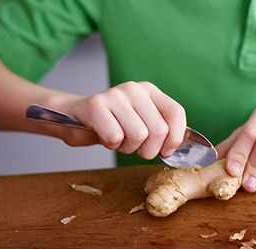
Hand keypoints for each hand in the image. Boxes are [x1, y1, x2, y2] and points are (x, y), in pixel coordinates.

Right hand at [51, 81, 185, 158]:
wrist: (75, 117)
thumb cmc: (114, 125)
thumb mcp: (142, 123)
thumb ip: (161, 130)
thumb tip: (180, 148)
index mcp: (150, 91)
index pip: (176, 113)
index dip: (175, 138)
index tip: (166, 151)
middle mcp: (134, 89)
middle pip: (159, 130)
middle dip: (149, 149)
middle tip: (135, 148)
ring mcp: (115, 95)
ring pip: (138, 135)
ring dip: (128, 148)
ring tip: (119, 140)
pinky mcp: (95, 105)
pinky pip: (115, 137)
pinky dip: (111, 144)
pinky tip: (104, 136)